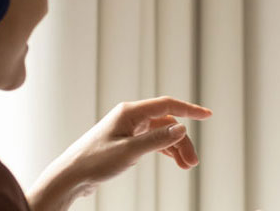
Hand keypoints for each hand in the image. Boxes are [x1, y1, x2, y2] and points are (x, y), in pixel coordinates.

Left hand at [27, 96, 211, 210]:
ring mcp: (128, 128)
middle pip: (167, 123)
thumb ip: (157, 140)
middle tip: (192, 162)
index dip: (189, 109)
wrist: (72, 175)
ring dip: (175, 148)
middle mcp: (130, 116)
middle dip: (182, 141)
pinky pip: (152, 141)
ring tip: (187, 166)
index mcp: (130, 112)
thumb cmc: (95, 161)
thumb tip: (181, 128)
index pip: (167, 105)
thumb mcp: (130, 151)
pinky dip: (164, 150)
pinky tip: (174, 161)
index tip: (208, 115)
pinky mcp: (126, 140)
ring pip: (161, 133)